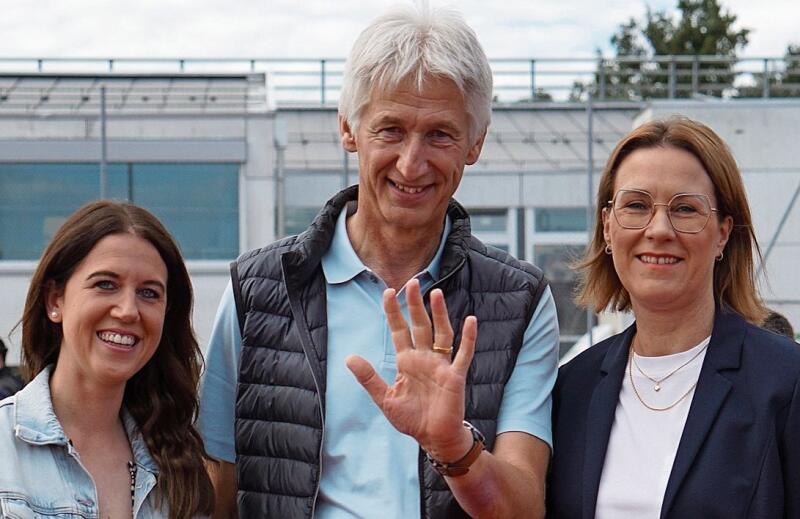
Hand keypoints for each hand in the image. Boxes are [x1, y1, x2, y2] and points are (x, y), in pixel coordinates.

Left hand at [346, 278, 477, 461]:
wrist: (433, 439)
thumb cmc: (412, 419)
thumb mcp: (384, 398)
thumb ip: (368, 378)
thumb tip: (349, 357)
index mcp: (407, 361)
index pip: (399, 330)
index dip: (394, 312)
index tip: (387, 292)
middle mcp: (425, 358)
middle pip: (420, 325)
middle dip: (415, 305)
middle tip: (412, 282)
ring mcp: (441, 365)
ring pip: (441, 333)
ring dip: (439, 314)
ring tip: (435, 294)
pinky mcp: (455, 376)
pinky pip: (463, 354)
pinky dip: (468, 338)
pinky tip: (470, 320)